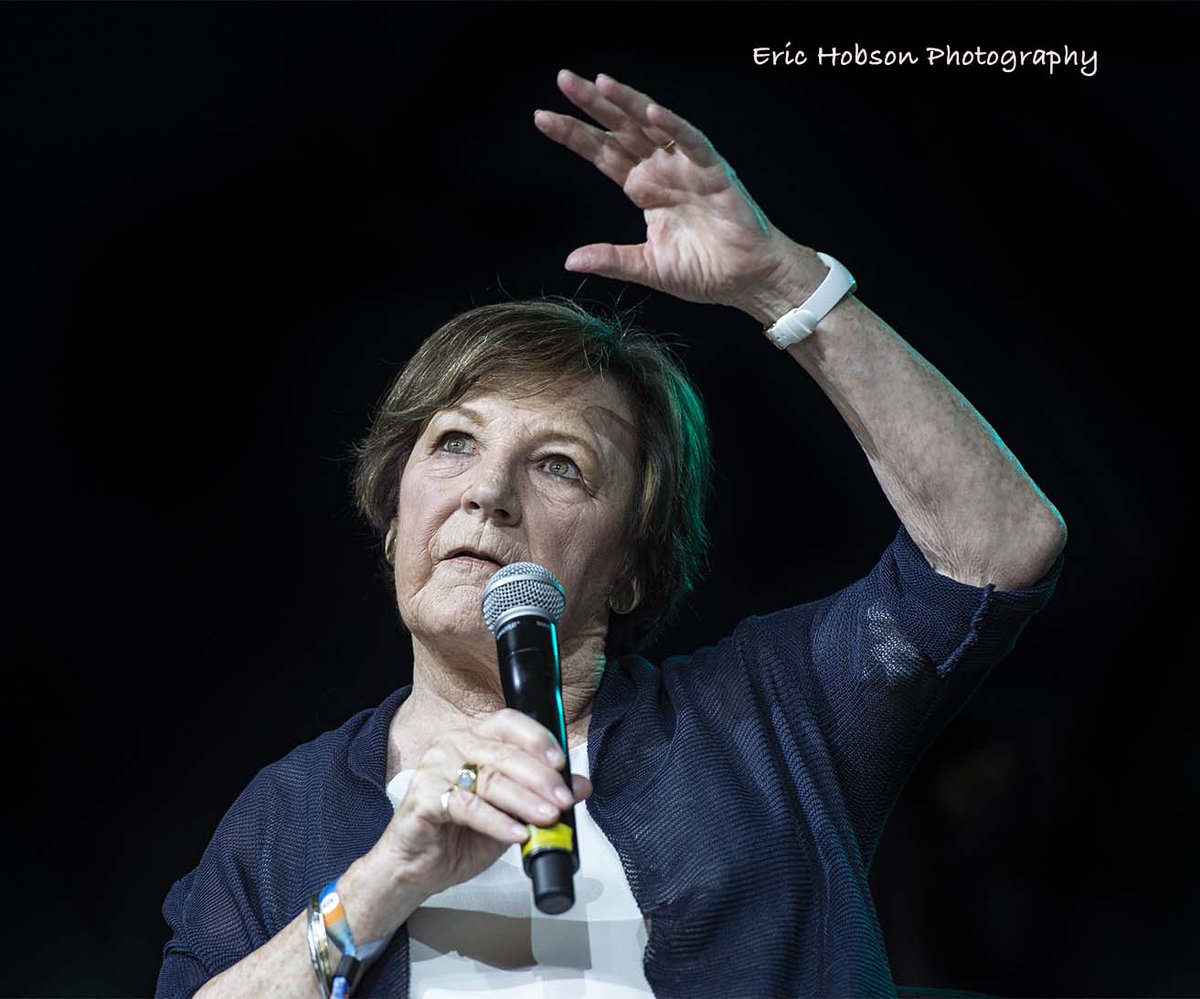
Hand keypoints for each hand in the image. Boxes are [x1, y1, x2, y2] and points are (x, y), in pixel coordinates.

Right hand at [373, 708, 591, 899]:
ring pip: (489, 780)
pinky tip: (517, 833)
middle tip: (563, 799)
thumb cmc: (459, 835)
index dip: (538, 739)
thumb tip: (582, 786)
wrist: (417, 868)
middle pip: (504, 754)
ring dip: (524, 800)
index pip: (509, 723)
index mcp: (474, 739)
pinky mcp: (423, 797)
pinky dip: (496, 821)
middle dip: (540, 779)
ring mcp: (434, 768)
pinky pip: (467, 807)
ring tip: (548, 817)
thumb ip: (541, 797)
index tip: (562, 763)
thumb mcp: (511, 814)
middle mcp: (453, 745)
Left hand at [534, 69, 819, 312]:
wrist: (748, 281)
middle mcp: (662, 170)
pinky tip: (652, 110)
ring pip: (652, 126)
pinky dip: (674, 126)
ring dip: (628, 102)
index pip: (602, 154)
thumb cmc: (705, 271)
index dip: (574, 136)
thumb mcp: (649, 267)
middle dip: (592, 105)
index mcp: (644, 189)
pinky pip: (692, 143)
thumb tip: (570, 261)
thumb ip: (612, 259)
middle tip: (563, 80)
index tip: (542, 118)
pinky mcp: (714, 173)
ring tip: (599, 83)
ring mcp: (687, 167)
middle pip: (621, 130)